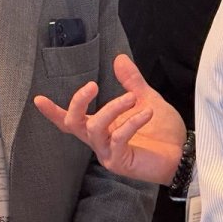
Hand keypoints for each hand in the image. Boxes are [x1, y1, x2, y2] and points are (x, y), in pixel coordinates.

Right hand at [34, 53, 186, 184]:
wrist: (184, 153)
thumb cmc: (163, 131)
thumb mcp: (145, 99)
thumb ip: (131, 82)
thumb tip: (119, 58)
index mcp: (101, 127)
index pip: (71, 120)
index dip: (53, 112)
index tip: (38, 99)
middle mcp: (99, 141)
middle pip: (73, 123)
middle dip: (78, 103)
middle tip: (92, 86)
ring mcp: (108, 153)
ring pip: (95, 128)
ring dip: (112, 109)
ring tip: (132, 98)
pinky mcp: (120, 162)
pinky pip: (117, 139)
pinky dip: (131, 122)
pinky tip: (147, 113)